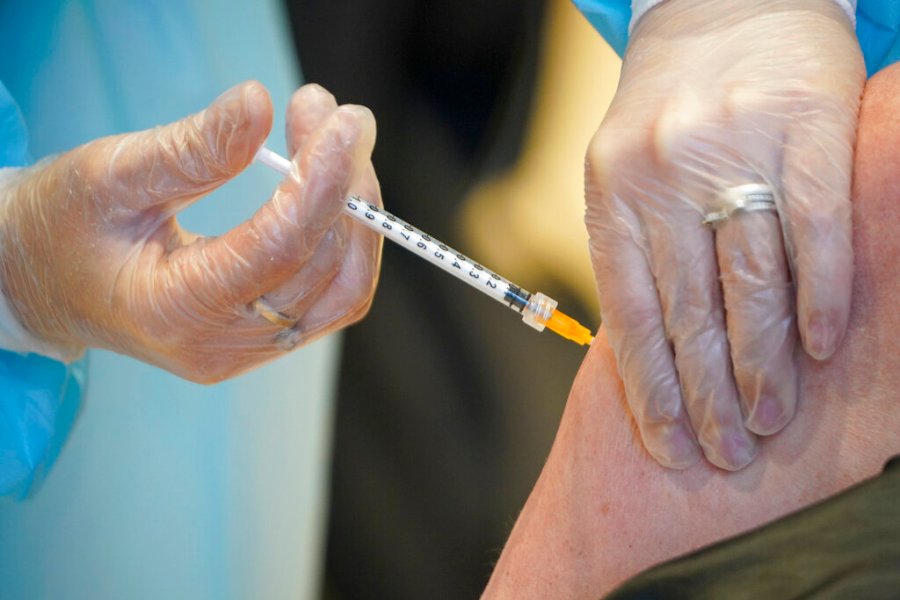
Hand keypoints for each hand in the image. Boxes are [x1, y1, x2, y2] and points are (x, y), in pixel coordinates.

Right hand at [0, 82, 381, 382]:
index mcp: (174, 311)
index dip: (322, 183)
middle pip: (324, 272)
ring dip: (357, 215)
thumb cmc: (66, 225)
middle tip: (338, 116)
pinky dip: (345, 242)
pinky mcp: (263, 340)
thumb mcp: (111, 176)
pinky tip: (333, 189)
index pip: (278, 249)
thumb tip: (258, 103)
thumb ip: (190, 148)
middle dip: (346, 187)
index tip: (344, 123)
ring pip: (343, 292)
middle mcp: (221, 346)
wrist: (45, 282)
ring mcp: (248, 352)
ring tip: (341, 144)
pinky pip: (331, 298)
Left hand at [584, 0, 864, 468]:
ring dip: (762, 362)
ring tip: (768, 420)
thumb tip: (649, 357)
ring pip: (751, 278)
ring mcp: (736, 148)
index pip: (629, 312)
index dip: (649, 387)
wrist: (722, 9)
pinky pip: (817, 225)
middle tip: (726, 454)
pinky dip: (820, 292)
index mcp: (614, 193)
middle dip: (706, 394)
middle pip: (690, 308)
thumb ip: (635, 253)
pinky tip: (820, 347)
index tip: (668, 444)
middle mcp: (666, 173)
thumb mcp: (624, 177)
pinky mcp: (806, 125)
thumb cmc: (669, 115)